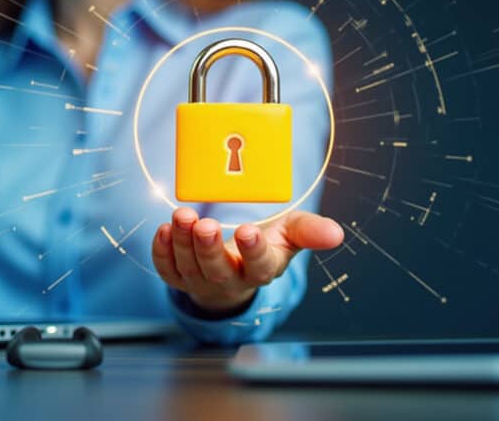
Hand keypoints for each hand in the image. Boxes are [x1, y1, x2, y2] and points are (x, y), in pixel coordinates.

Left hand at [152, 207, 343, 314]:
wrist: (237, 264)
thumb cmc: (266, 243)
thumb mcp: (290, 234)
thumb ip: (309, 231)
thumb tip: (336, 233)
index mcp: (262, 269)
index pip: (260, 266)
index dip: (253, 251)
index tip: (248, 230)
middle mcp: (232, 280)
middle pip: (218, 271)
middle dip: (209, 248)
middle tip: (204, 225)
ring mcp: (203, 281)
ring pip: (189, 269)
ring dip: (183, 243)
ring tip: (182, 216)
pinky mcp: (180, 277)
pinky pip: (168, 270)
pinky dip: (162, 252)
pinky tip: (163, 230)